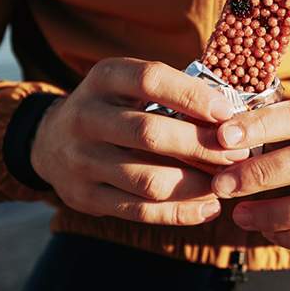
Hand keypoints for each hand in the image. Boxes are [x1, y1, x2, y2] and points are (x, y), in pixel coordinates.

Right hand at [31, 58, 249, 224]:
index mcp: (104, 78)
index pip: (150, 80)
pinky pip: (139, 211)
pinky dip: (179, 212)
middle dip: (203, 147)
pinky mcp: (84, 196)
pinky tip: (208, 207)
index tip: (228, 112)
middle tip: (239, 154)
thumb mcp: (129, 86)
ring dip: (196, 184)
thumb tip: (233, 117)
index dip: (193, 96)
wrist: (49, 141)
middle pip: (151, 134)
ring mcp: (81, 159)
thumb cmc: (114, 109)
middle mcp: (86, 116)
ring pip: (148, 179)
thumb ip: (171, 93)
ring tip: (227, 183)